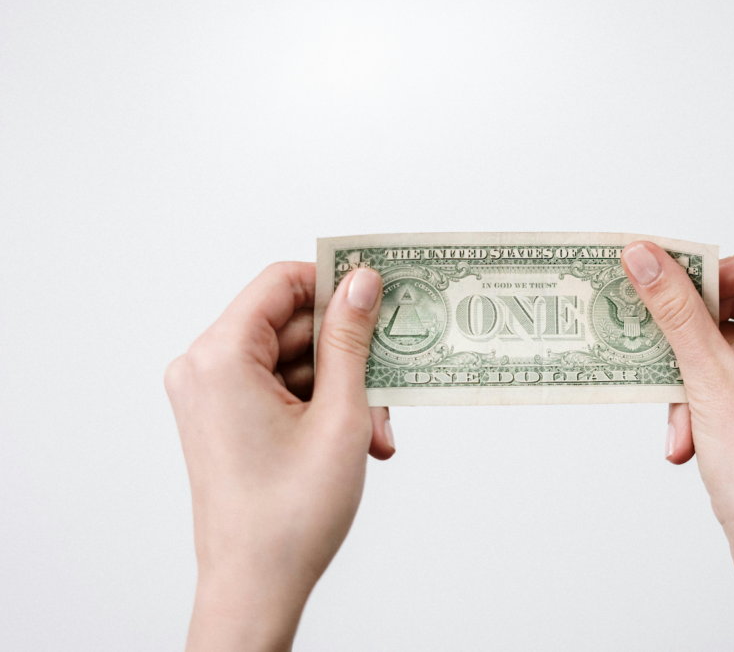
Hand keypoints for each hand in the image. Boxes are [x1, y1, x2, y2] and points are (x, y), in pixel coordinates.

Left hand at [164, 263, 394, 651]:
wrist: (255, 589)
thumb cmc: (289, 515)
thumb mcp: (339, 415)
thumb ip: (351, 339)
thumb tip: (363, 282)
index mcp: (220, 357)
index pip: (281, 284)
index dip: (336, 284)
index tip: (381, 294)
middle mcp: (204, 369)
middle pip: (292, 327)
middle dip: (349, 357)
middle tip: (390, 386)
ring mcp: (210, 396)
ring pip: (293, 363)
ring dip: (343, 390)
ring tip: (374, 432)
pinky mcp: (223, 419)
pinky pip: (280, 389)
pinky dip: (321, 408)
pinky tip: (357, 441)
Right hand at [621, 232, 733, 650]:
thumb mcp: (712, 380)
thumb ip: (675, 311)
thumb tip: (642, 254)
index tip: (688, 291)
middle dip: (699, 332)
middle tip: (662, 343)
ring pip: (729, 337)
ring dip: (693, 372)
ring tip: (680, 414)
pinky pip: (728, 368)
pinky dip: (701, 394)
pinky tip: (684, 435)